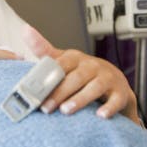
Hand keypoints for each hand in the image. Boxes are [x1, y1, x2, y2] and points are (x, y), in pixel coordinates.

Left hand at [22, 25, 138, 122]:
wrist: (114, 82)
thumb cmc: (84, 72)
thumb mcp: (65, 60)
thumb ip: (45, 50)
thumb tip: (25, 30)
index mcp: (76, 58)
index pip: (61, 64)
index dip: (47, 77)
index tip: (34, 89)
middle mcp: (92, 66)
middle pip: (76, 77)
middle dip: (60, 92)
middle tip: (46, 107)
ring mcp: (107, 79)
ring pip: (95, 87)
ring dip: (80, 99)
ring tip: (66, 110)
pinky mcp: (120, 93)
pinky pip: (115, 100)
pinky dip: (109, 108)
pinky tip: (100, 116)